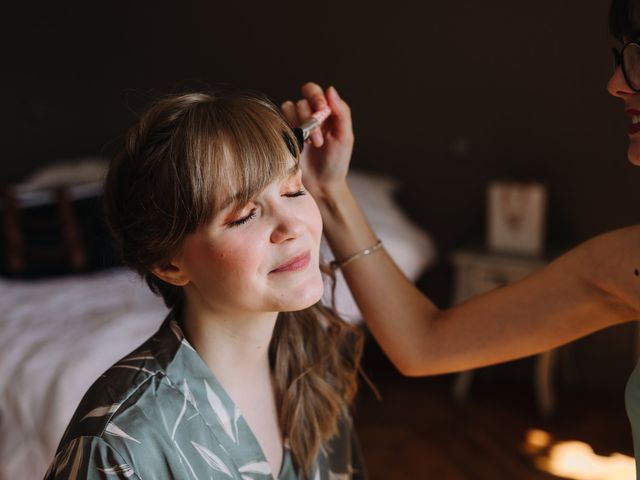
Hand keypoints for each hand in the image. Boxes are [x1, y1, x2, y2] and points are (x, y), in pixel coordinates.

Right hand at [281, 82, 353, 197]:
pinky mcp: (284, 136)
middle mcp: (308, 116)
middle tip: (318, 141)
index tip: (321, 109)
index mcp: (325, 113)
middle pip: (301, 101)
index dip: (315, 96)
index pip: (314, 92)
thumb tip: (330, 89)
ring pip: (287, 110)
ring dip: (299, 125)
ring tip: (309, 145)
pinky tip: (297, 146)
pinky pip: (278, 122)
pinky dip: (287, 129)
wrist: (322, 186)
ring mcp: (294, 126)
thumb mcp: (345, 138)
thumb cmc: (336, 163)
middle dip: (309, 119)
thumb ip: (341, 113)